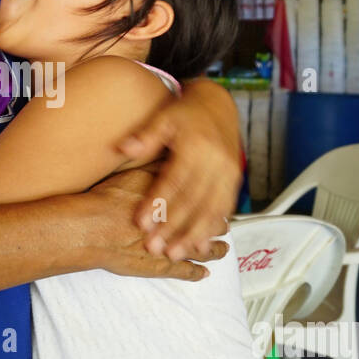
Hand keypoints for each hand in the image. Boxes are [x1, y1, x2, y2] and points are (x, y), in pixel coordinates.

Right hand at [88, 169, 228, 281]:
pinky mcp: (161, 267)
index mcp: (175, 199)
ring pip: (201, 249)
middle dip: (216, 225)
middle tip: (225, 227)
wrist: (93, 227)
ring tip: (223, 249)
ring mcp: (171, 247)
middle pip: (205, 224)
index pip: (201, 200)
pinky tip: (204, 274)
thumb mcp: (134, 173)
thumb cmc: (109, 200)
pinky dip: (196, 273)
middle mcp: (178, 224)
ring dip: (213, 249)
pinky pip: (185, 272)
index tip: (217, 203)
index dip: (210, 201)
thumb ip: (155, 167)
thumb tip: (169, 158)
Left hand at [114, 80, 241, 260]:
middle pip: (192, 201)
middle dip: (173, 227)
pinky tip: (199, 245)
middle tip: (154, 247)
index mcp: (196, 146)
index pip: (173, 180)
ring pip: (211, 210)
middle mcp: (215, 161)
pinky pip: (225, 208)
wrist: (219, 104)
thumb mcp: (163, 117)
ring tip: (174, 254)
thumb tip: (124, 148)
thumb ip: (145, 136)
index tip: (140, 222)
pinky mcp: (234, 180)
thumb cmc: (185, 112)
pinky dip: (212, 228)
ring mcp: (228, 172)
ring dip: (193, 235)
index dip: (157, 203)